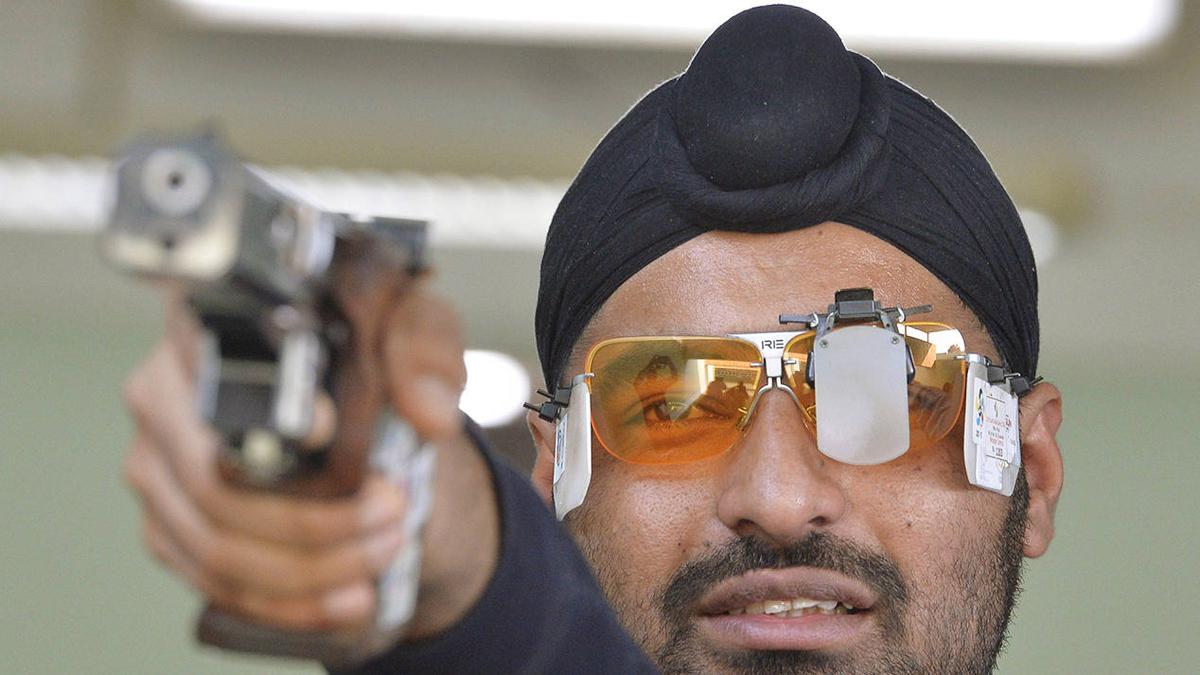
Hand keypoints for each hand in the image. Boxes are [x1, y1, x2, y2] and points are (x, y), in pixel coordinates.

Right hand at [123, 277, 497, 639]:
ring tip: (383, 551)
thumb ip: (423, 351)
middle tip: (392, 512)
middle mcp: (162, 392)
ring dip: (311, 567)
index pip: (215, 373)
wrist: (361, 405)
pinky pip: (214, 581)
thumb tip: (429, 412)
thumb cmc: (372, 351)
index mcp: (206, 324)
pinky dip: (288, 601)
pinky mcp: (167, 523)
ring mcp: (155, 464)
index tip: (328, 433)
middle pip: (215, 481)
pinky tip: (348, 597)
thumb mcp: (412, 327)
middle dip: (314, 517)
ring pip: (216, 543)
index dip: (264, 413)